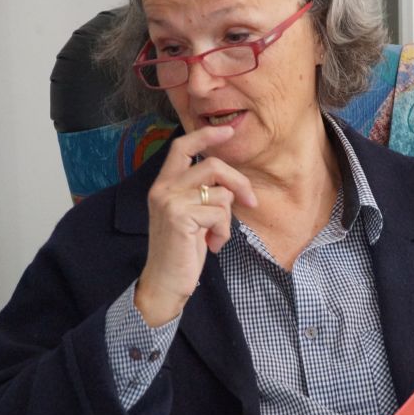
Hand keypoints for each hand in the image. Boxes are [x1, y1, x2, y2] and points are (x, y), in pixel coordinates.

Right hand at [135, 126, 256, 325]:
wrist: (164, 283)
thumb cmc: (181, 251)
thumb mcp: (190, 216)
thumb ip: (201, 193)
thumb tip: (230, 182)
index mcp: (163, 185)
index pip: (182, 147)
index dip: (206, 136)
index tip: (227, 131)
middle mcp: (163, 189)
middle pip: (212, 165)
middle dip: (239, 182)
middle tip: (250, 201)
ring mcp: (170, 202)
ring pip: (221, 193)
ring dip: (227, 219)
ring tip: (215, 236)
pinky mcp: (180, 217)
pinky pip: (220, 214)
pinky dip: (223, 232)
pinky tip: (211, 246)